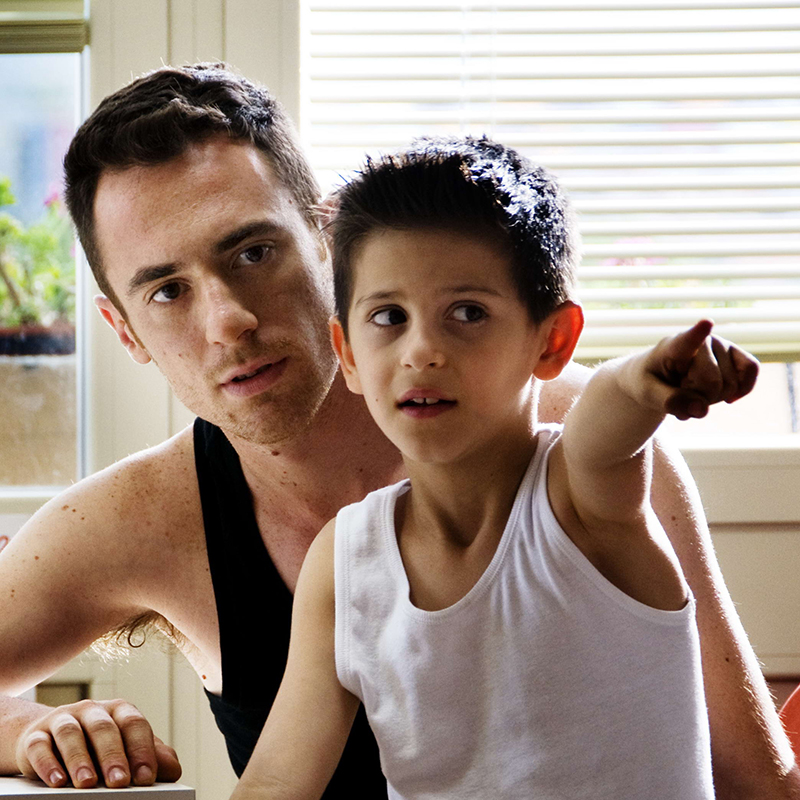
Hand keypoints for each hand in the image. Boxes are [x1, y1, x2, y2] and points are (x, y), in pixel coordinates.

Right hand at [15, 698, 180, 787]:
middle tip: (119, 783)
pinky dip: (48, 764)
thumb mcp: (125, 747)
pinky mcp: (35, 736)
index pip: (134, 725)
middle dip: (113, 756)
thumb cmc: (96, 745)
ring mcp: (62, 720)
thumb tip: (172, 770)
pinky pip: (39, 746)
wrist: (49, 739)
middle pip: (104, 728)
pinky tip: (57, 782)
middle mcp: (92, 711)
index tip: (146, 778)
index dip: (141, 750)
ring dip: (79, 759)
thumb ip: (150, 755)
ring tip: (87, 783)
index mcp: (119, 711)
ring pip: (71, 734)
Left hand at [645, 320, 758, 419]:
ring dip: (712, 397)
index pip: (687, 341)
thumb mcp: (648, 395)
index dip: (698, 333)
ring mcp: (722, 344)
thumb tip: (701, 410)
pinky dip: (742, 389)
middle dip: (698, 396)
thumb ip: (671, 402)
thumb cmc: (650, 381)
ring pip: (730, 385)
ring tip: (694, 388)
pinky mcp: (736, 352)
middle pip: (712, 382)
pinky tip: (727, 397)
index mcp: (672, 347)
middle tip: (681, 388)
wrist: (659, 375)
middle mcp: (701, 339)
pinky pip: (752, 370)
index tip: (706, 323)